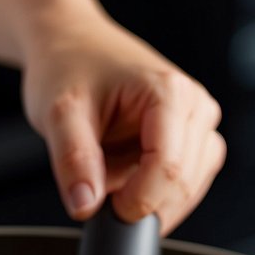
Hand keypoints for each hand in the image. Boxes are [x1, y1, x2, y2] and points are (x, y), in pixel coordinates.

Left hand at [22, 15, 225, 233]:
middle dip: (143, 202)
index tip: (107, 210)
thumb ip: (72, 160)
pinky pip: (186, 182)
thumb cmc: (66, 65)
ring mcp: (197, 122)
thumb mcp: (58, 112)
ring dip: (151, 198)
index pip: (169, 168)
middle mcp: (194, 105)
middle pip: (185, 183)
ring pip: (191, 188)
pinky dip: (155, 192)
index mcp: (170, 92)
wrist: (69, 44)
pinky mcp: (190, 137)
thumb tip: (86, 205)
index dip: (138, 202)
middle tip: (100, 192)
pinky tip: (126, 177)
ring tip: (110, 173)